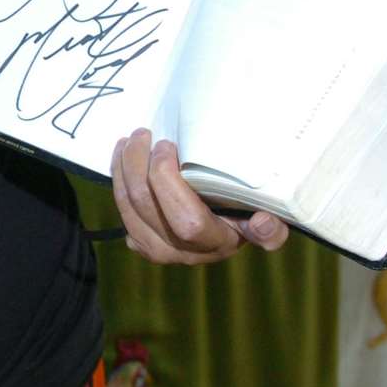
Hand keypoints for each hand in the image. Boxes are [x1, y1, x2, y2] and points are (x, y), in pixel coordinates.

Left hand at [111, 129, 288, 264]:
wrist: (224, 233)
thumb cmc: (245, 216)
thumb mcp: (263, 222)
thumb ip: (269, 229)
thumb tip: (262, 223)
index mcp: (213, 243)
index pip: (186, 221)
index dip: (168, 182)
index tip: (168, 145)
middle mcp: (181, 253)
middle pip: (147, 206)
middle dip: (139, 163)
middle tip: (145, 133)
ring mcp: (156, 250)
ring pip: (128, 206)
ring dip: (123, 167)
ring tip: (131, 139)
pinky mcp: (139, 242)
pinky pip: (121, 209)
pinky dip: (117, 178)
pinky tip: (122, 156)